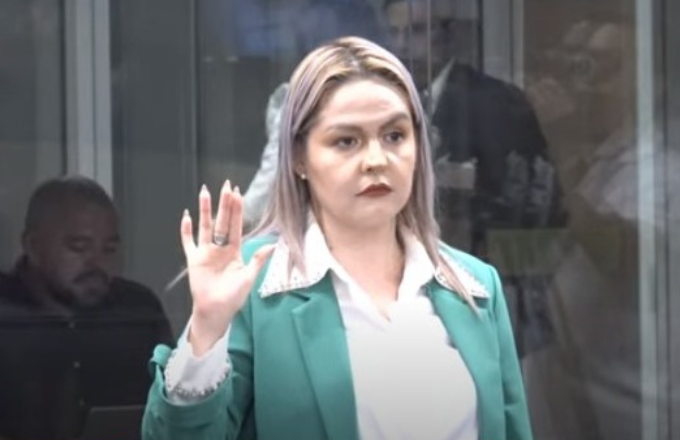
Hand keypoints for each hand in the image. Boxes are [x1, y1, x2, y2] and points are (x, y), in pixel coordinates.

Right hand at [180, 180, 273, 355]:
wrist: (216, 312)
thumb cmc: (233, 297)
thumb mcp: (249, 277)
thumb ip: (258, 260)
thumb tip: (273, 244)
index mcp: (234, 250)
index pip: (235, 225)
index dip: (236, 209)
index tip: (238, 193)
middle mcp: (220, 248)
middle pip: (222, 221)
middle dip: (224, 203)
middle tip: (226, 185)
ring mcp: (205, 252)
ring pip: (205, 227)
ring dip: (204, 210)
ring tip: (204, 193)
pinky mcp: (193, 260)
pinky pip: (188, 242)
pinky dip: (186, 231)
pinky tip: (186, 217)